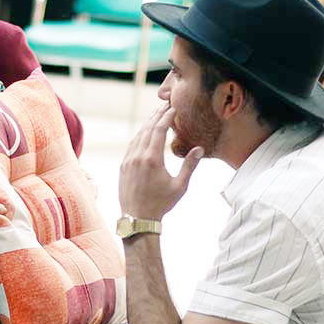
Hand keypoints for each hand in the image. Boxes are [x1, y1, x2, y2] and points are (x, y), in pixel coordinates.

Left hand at [119, 103, 202, 219]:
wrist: (137, 219)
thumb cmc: (161, 204)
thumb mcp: (180, 186)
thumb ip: (189, 166)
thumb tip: (200, 149)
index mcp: (152, 159)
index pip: (159, 130)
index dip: (166, 117)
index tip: (173, 107)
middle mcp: (138, 156)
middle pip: (147, 128)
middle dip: (157, 115)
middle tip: (165, 105)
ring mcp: (128, 160)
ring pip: (138, 135)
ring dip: (147, 123)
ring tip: (156, 115)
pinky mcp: (123, 166)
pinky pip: (131, 145)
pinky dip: (139, 135)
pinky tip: (145, 133)